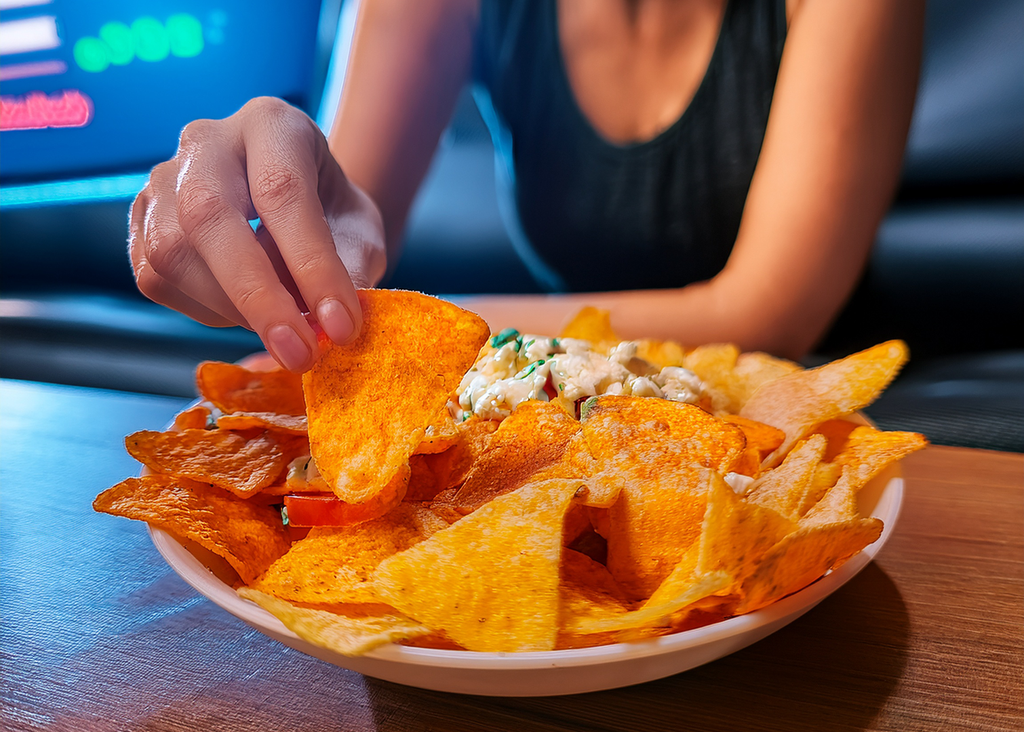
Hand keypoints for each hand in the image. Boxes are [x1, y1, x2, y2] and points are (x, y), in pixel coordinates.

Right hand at [129, 97, 385, 371]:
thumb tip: (328, 324)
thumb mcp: (360, 234)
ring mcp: (162, 179)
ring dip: (231, 309)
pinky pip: (156, 279)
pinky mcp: (139, 222)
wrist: (299, 204)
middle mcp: (207, 141)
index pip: (281, 191)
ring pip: (172, 253)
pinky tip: (244, 314)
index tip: (340, 326)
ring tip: (282, 330)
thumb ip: (349, 269)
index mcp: (272, 124)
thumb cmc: (333, 215)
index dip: (311, 266)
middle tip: (300, 353)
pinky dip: (205, 312)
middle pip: (208, 215)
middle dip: (256, 296)